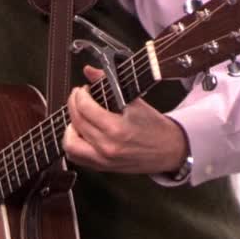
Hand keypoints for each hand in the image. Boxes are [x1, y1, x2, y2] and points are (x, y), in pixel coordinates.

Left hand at [62, 66, 188, 174]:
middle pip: (77, 122)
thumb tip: (90, 70)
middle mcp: (108, 146)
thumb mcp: (135, 101)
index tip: (83, 89)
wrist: (170, 150)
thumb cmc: (155, 126)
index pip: (85, 108)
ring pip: (70, 144)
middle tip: (78, 97)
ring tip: (78, 116)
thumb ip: (109, 84)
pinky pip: (77, 158)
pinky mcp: (103, 167)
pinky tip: (79, 133)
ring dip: (69, 127)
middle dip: (73, 105)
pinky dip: (73, 144)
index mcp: (117, 129)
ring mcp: (104, 160)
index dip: (79, 95)